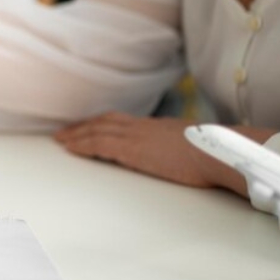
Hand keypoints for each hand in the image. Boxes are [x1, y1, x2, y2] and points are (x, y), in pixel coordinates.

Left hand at [55, 112, 247, 193]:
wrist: (217, 152)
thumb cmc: (214, 154)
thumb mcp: (194, 149)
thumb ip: (182, 150)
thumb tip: (183, 158)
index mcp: (157, 127)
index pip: (123, 121)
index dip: (104, 123)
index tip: (90, 126)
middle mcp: (143, 127)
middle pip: (105, 121)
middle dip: (84, 126)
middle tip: (66, 132)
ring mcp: (136, 136)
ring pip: (97, 130)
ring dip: (77, 134)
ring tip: (61, 140)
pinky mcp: (131, 149)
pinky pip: (99, 143)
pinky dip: (82, 144)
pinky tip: (70, 147)